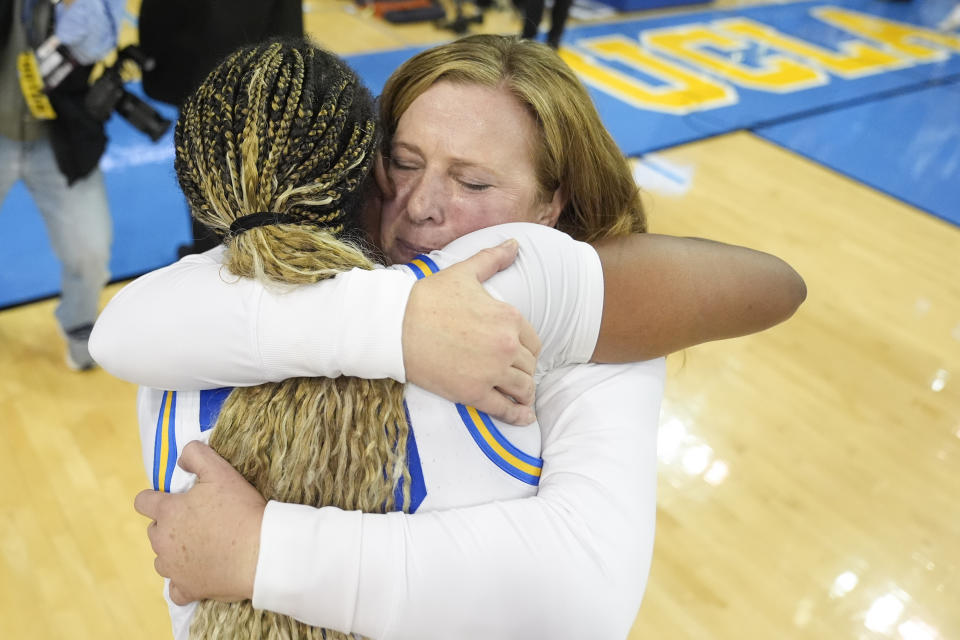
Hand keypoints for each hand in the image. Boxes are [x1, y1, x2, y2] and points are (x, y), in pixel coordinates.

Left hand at [134, 441, 265, 604]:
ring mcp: (174, 568)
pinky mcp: (188, 589)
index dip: (154, 498)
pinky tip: (200, 574)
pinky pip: (176, 589)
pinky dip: (185, 582)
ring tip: (202, 547)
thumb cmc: (241, 510)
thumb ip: (196, 455)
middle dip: (169, 526)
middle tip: (198, 522)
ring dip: (175, 553)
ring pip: (162, 559)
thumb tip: (181, 457)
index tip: (172, 499)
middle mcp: (163, 541)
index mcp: (168, 512)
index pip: (143, 501)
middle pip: (154, 531)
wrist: (261, 551)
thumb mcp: (221, 471)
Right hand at [402, 239, 539, 424]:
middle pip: (529, 366)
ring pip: (522, 388)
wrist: (397, 325)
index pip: (534, 342)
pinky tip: (523, 418)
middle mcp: (506, 346)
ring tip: (522, 397)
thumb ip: (493, 259)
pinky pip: (505, 409)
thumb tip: (515, 244)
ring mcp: (491, 372)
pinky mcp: (473, 393)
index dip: (528, 351)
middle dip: (525, 371)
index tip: (519, 355)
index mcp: (509, 317)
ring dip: (524, 393)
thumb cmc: (429, 297)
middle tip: (516, 376)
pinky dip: (518, 416)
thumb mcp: (464, 273)